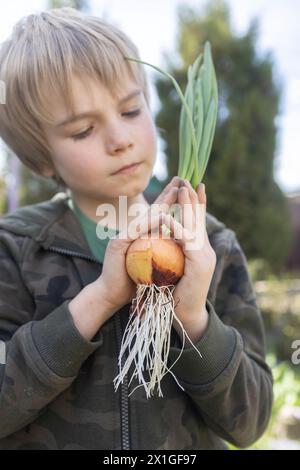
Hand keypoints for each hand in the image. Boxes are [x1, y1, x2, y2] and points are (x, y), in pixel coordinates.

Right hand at [97, 177, 182, 312]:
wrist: (112, 296)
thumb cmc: (134, 282)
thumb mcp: (154, 263)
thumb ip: (162, 249)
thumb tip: (179, 241)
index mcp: (142, 235)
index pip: (160, 214)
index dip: (172, 201)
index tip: (186, 188)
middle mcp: (132, 231)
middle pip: (153, 210)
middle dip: (168, 194)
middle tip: (181, 179)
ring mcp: (124, 235)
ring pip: (146, 217)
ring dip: (162, 203)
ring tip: (175, 191)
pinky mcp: (117, 244)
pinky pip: (136, 231)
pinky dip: (150, 222)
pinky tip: (161, 214)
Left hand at [161, 181, 216, 342]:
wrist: (184, 316)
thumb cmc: (175, 294)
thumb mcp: (173, 268)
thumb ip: (173, 253)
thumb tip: (164, 240)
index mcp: (199, 250)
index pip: (197, 222)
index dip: (196, 203)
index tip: (194, 185)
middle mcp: (205, 250)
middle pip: (199, 219)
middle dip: (193, 198)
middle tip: (187, 179)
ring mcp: (204, 256)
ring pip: (194, 225)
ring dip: (187, 205)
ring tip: (182, 188)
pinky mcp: (199, 264)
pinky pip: (186, 240)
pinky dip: (176, 227)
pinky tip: (167, 216)